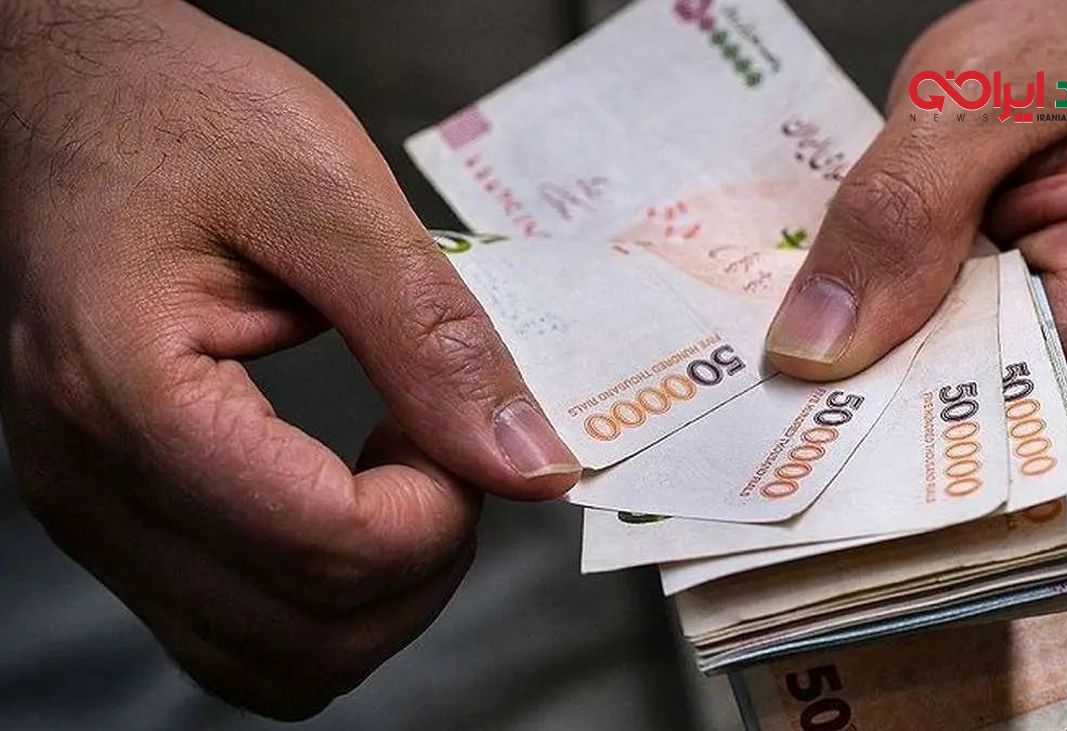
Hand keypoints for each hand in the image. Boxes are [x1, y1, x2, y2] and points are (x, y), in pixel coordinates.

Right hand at [0, 0, 577, 718]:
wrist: (70, 96)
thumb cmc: (176, 113)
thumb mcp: (324, 191)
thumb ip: (431, 335)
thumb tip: (527, 462)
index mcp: (129, 394)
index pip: (324, 548)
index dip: (440, 512)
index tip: (470, 431)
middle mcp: (90, 483)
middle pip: (307, 636)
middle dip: (421, 559)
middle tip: (444, 444)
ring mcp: (92, 513)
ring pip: (275, 664)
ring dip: (379, 593)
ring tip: (399, 468)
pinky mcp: (117, 515)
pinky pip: (238, 631)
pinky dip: (325, 595)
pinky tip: (347, 495)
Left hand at [765, 0, 1066, 458]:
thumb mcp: (969, 91)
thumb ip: (896, 216)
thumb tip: (818, 351)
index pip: (1003, 392)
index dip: (902, 384)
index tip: (818, 380)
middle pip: (1014, 417)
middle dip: (923, 377)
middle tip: (847, 329)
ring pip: (1023, 413)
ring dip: (955, 361)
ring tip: (929, 288)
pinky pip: (1044, 395)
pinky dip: (989, 357)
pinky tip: (967, 303)